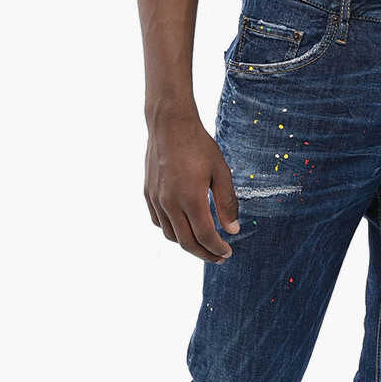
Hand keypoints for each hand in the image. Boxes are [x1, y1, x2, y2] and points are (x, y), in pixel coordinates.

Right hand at [144, 109, 239, 261]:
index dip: (217, 249)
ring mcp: (156, 199)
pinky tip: (184, 227)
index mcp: (191, 198)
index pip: (205, 236)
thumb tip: (232, 230)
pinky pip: (159, 222)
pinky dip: (172, 231)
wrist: (169, 124)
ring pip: (171, 235)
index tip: (228, 253)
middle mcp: (170, 203)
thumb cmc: (199, 145)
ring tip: (203, 244)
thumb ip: (226, 203)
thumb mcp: (221, 172)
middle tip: (219, 257)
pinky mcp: (148, 194)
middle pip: (186, 242)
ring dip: (188, 244)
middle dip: (204, 254)